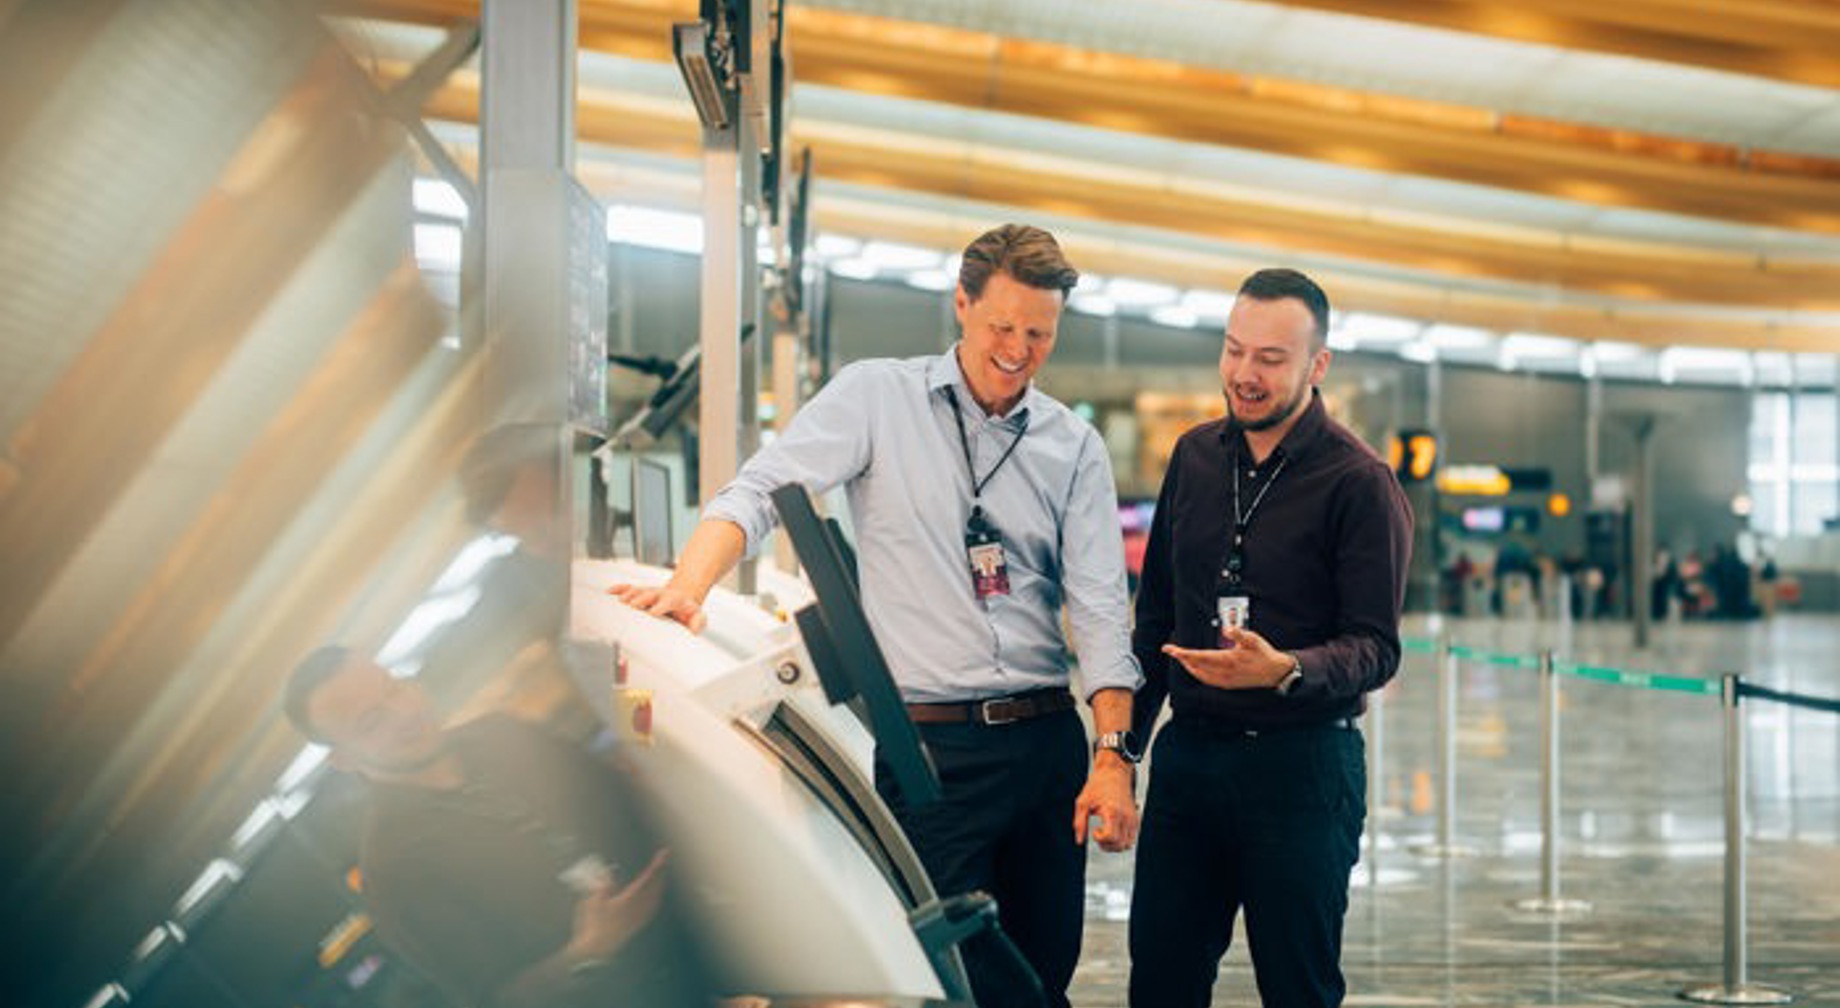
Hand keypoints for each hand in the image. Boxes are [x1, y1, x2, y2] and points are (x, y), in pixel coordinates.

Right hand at [565, 849, 668, 962]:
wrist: (596, 951)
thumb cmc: (592, 926)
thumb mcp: (593, 901)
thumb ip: (604, 886)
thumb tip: (609, 875)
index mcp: (629, 899)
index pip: (648, 877)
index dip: (657, 863)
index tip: (664, 853)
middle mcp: (638, 908)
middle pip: (656, 885)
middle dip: (660, 871)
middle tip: (663, 859)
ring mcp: (639, 917)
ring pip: (656, 897)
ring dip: (660, 883)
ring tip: (661, 873)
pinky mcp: (637, 925)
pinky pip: (652, 908)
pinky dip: (657, 898)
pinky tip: (656, 897)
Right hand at [608, 582, 706, 633]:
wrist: (682, 601)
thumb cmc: (688, 613)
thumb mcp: (698, 618)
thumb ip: (698, 622)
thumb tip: (694, 628)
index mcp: (675, 600)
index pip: (669, 601)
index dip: (661, 606)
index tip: (652, 612)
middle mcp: (661, 594)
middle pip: (650, 593)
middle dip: (641, 598)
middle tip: (632, 604)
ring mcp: (650, 593)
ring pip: (638, 590)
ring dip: (629, 594)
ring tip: (620, 600)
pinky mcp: (641, 593)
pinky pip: (628, 588)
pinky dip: (619, 590)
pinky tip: (609, 592)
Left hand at [1072, 755, 1138, 851]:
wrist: (1114, 772)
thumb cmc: (1098, 785)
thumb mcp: (1083, 802)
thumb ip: (1080, 823)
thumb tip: (1080, 840)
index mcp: (1112, 812)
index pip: (1111, 837)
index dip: (1100, 839)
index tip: (1094, 831)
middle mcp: (1126, 817)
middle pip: (1120, 844)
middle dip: (1107, 845)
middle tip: (1098, 836)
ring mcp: (1133, 818)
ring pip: (1128, 844)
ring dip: (1115, 845)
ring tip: (1106, 836)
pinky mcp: (1136, 818)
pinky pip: (1132, 838)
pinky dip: (1123, 841)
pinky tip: (1114, 833)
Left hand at [1162, 628, 1290, 690]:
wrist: (1275, 672)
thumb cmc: (1264, 655)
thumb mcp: (1253, 639)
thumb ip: (1239, 633)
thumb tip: (1227, 629)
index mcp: (1228, 660)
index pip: (1199, 657)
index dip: (1183, 653)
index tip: (1171, 649)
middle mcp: (1224, 672)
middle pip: (1196, 666)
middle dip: (1182, 658)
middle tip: (1172, 651)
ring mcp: (1226, 680)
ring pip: (1200, 675)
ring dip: (1188, 667)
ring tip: (1181, 659)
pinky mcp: (1228, 685)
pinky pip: (1208, 681)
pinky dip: (1198, 675)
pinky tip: (1196, 670)